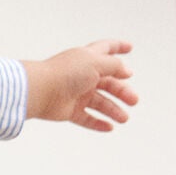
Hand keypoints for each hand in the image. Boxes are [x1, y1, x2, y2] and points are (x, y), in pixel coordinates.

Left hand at [22, 40, 137, 130]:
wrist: (41, 90)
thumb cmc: (65, 73)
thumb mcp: (96, 62)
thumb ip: (115, 65)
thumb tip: (126, 71)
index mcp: (88, 58)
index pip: (106, 49)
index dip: (118, 47)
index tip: (129, 48)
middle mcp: (82, 75)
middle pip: (108, 82)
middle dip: (122, 91)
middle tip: (133, 100)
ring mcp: (76, 93)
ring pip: (99, 102)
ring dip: (113, 110)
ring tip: (123, 118)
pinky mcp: (69, 110)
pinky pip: (86, 118)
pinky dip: (97, 123)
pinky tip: (109, 127)